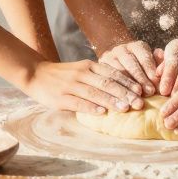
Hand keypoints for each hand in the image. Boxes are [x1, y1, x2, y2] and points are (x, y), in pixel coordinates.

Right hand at [22, 60, 143, 114]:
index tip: (141, 91)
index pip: (113, 73)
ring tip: (125, 108)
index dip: (128, 82)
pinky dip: (91, 107)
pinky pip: (78, 102)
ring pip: (95, 92)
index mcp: (89, 66)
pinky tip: (102, 112)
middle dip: (125, 94)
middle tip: (139, 103)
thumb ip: (98, 76)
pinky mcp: (60, 97)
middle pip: (107, 83)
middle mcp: (82, 74)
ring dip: (112, 101)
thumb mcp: (82, 69)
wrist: (35, 74)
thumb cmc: (63, 75)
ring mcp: (71, 85)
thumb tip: (122, 88)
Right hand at [97, 40, 158, 96]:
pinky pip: (105, 77)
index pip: (143, 56)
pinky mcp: (98, 67)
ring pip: (117, 71)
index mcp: (136, 46)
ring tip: (136, 97)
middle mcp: (121, 49)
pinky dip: (113, 90)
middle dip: (141, 78)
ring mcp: (108, 57)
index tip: (156, 82)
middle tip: (149, 92)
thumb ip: (158, 61)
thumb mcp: (151, 65)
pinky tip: (120, 100)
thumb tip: (161, 55)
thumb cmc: (142, 70)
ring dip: (127, 86)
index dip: (150, 69)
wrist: (119, 68)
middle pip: (130, 63)